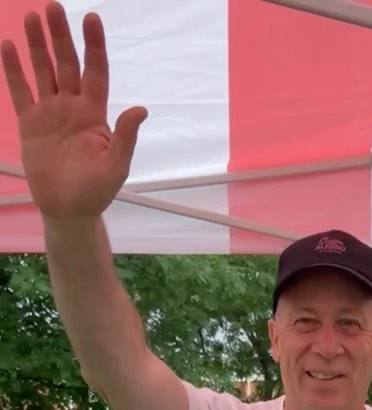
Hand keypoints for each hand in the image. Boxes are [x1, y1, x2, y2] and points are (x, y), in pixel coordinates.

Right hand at [1, 2, 146, 218]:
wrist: (68, 210)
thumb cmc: (96, 190)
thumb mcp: (116, 166)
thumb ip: (125, 136)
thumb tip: (140, 109)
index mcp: (95, 112)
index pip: (95, 71)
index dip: (93, 45)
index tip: (91, 18)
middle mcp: (72, 106)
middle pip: (66, 63)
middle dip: (60, 36)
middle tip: (53, 7)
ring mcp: (50, 112)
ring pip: (43, 71)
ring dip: (37, 45)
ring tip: (31, 17)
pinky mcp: (30, 122)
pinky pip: (21, 90)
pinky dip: (14, 69)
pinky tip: (8, 45)